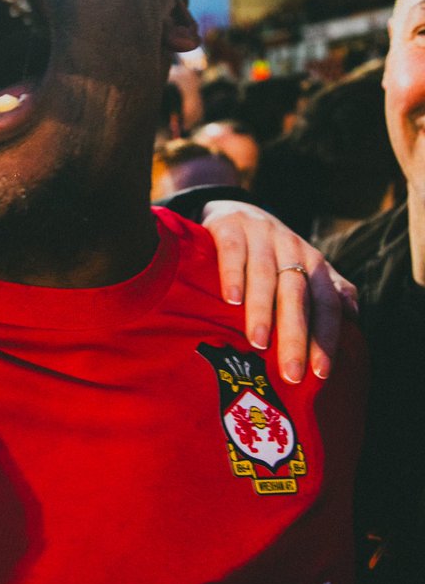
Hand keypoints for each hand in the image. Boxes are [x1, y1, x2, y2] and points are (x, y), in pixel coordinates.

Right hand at [200, 201, 357, 383]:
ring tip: (258, 342)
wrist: (236, 210)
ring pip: (265, 275)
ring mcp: (260, 236)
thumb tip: (354, 315)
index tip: (321, 373)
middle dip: (295, 335)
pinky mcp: (230, 228)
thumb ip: (330, 290)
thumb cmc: (274, 252)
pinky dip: (233, 275)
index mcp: (313, 261)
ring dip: (262, 309)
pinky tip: (232, 299)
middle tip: (291, 372)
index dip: (326, 337)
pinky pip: (233, 252)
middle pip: (296, 295)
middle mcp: (290, 247)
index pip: (326, 302)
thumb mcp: (304, 267)